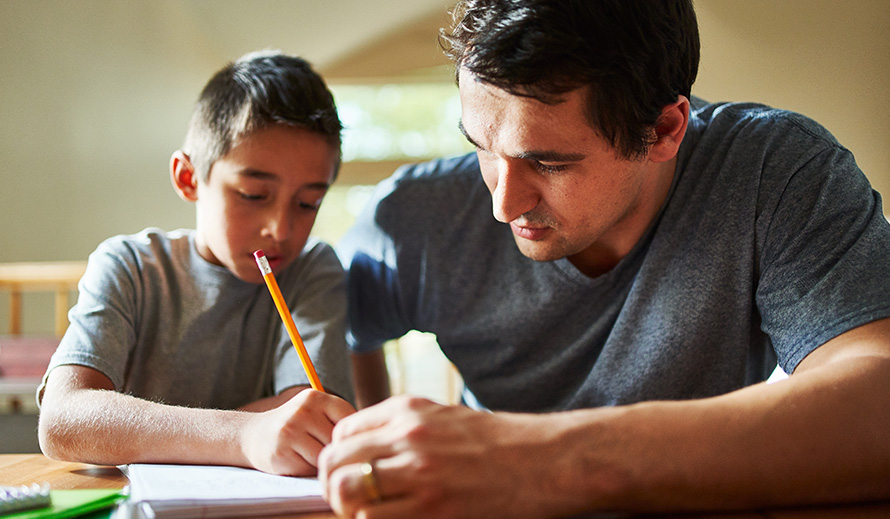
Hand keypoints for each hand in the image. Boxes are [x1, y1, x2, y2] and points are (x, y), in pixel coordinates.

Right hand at [241, 389, 354, 475]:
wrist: (254, 436)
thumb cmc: (295, 427)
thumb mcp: (315, 412)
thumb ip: (338, 419)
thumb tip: (372, 438)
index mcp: (316, 397)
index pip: (349, 419)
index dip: (348, 436)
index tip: (342, 441)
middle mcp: (303, 411)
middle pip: (338, 440)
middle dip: (334, 451)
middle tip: (322, 450)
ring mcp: (291, 431)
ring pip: (325, 456)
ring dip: (322, 463)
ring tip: (310, 455)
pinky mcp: (282, 453)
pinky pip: (310, 469)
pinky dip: (309, 471)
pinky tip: (298, 462)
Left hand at [318, 395, 576, 518]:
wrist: (542, 462)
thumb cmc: (497, 443)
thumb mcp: (443, 417)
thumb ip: (401, 427)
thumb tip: (362, 447)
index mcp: (408, 411)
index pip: (343, 431)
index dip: (339, 455)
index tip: (347, 470)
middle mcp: (407, 437)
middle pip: (336, 461)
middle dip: (332, 484)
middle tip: (344, 499)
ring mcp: (419, 473)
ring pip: (348, 493)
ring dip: (348, 508)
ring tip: (364, 513)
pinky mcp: (431, 509)